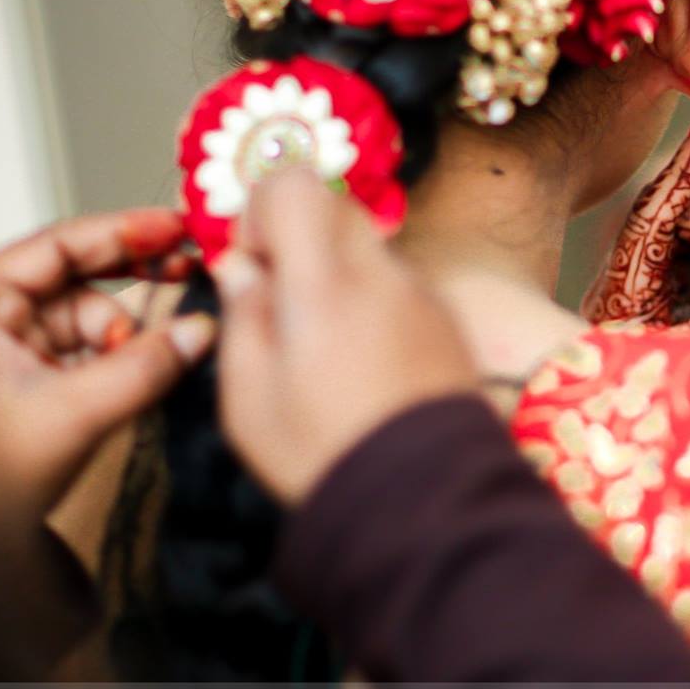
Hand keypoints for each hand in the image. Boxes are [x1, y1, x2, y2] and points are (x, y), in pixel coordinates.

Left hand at [0, 209, 210, 542]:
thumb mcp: (77, 414)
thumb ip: (145, 366)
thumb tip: (202, 330)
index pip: (52, 246)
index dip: (119, 233)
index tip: (174, 226)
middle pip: (71, 275)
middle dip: (129, 277)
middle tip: (187, 266)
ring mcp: (0, 345)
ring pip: (85, 314)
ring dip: (123, 335)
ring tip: (145, 364)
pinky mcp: (21, 375)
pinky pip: (82, 346)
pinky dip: (114, 356)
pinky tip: (135, 372)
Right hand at [211, 169, 475, 504]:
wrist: (424, 503)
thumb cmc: (322, 454)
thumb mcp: (249, 397)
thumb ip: (242, 315)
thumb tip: (240, 265)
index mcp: (324, 283)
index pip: (295, 185)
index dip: (262, 212)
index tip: (253, 265)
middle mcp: (382, 275)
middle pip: (337, 208)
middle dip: (301, 239)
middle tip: (284, 304)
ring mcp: (424, 296)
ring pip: (371, 250)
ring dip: (340, 277)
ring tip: (327, 352)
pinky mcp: (449, 322)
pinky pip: (401, 288)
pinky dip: (376, 305)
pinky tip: (367, 367)